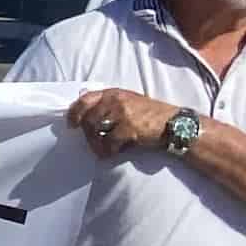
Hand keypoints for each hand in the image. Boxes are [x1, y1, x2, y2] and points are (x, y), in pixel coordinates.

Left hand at [67, 88, 186, 161]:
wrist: (174, 124)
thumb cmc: (151, 115)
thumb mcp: (129, 101)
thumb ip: (109, 104)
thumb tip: (86, 115)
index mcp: (114, 93)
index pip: (85, 99)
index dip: (74, 112)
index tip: (71, 124)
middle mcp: (115, 100)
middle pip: (88, 118)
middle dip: (87, 134)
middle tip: (92, 144)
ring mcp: (122, 113)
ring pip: (95, 131)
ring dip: (96, 144)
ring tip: (103, 150)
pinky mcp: (128, 128)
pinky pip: (108, 143)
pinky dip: (109, 151)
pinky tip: (114, 152)